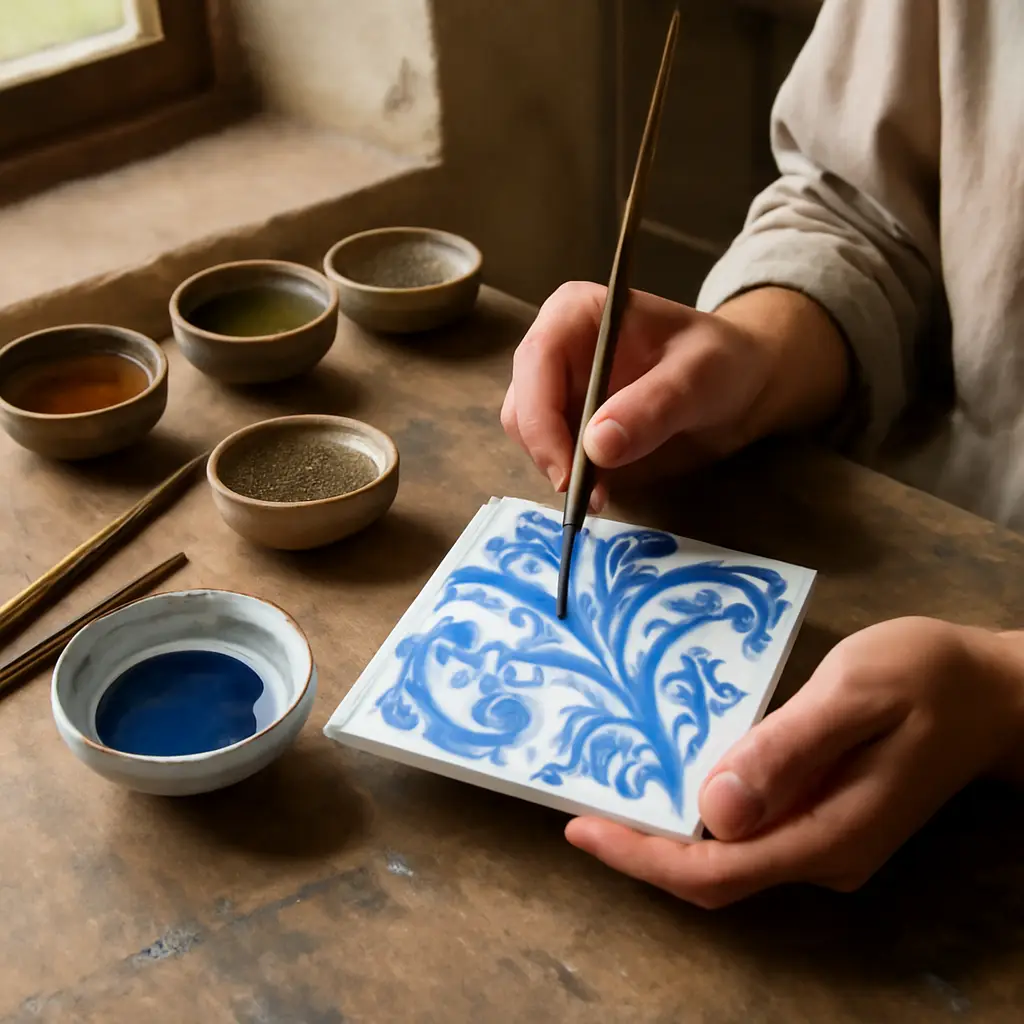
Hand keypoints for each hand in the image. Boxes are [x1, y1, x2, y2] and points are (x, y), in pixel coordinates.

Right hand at [501, 282, 847, 506]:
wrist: (740, 386)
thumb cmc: (722, 362)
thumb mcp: (700, 377)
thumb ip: (653, 406)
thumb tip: (598, 447)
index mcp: (577, 314)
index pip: (536, 361)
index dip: (542, 419)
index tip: (569, 471)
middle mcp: (555, 348)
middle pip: (523, 405)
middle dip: (549, 452)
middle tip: (586, 495)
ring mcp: (557, 388)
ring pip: (529, 436)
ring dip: (558, 470)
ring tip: (602, 494)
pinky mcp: (567, 424)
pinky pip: (551, 456)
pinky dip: (570, 479)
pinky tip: (602, 492)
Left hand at [565, 617, 1023, 907]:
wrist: (992, 692)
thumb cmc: (925, 679)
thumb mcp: (854, 694)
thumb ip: (787, 749)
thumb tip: (714, 809)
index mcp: (829, 833)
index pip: (717, 871)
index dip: (642, 857)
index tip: (581, 826)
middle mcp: (823, 854)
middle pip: (715, 875)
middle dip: (642, 849)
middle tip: (580, 800)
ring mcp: (825, 842)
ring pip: (728, 857)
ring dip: (666, 832)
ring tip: (609, 785)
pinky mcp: (824, 819)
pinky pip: (750, 832)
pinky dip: (701, 814)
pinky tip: (673, 773)